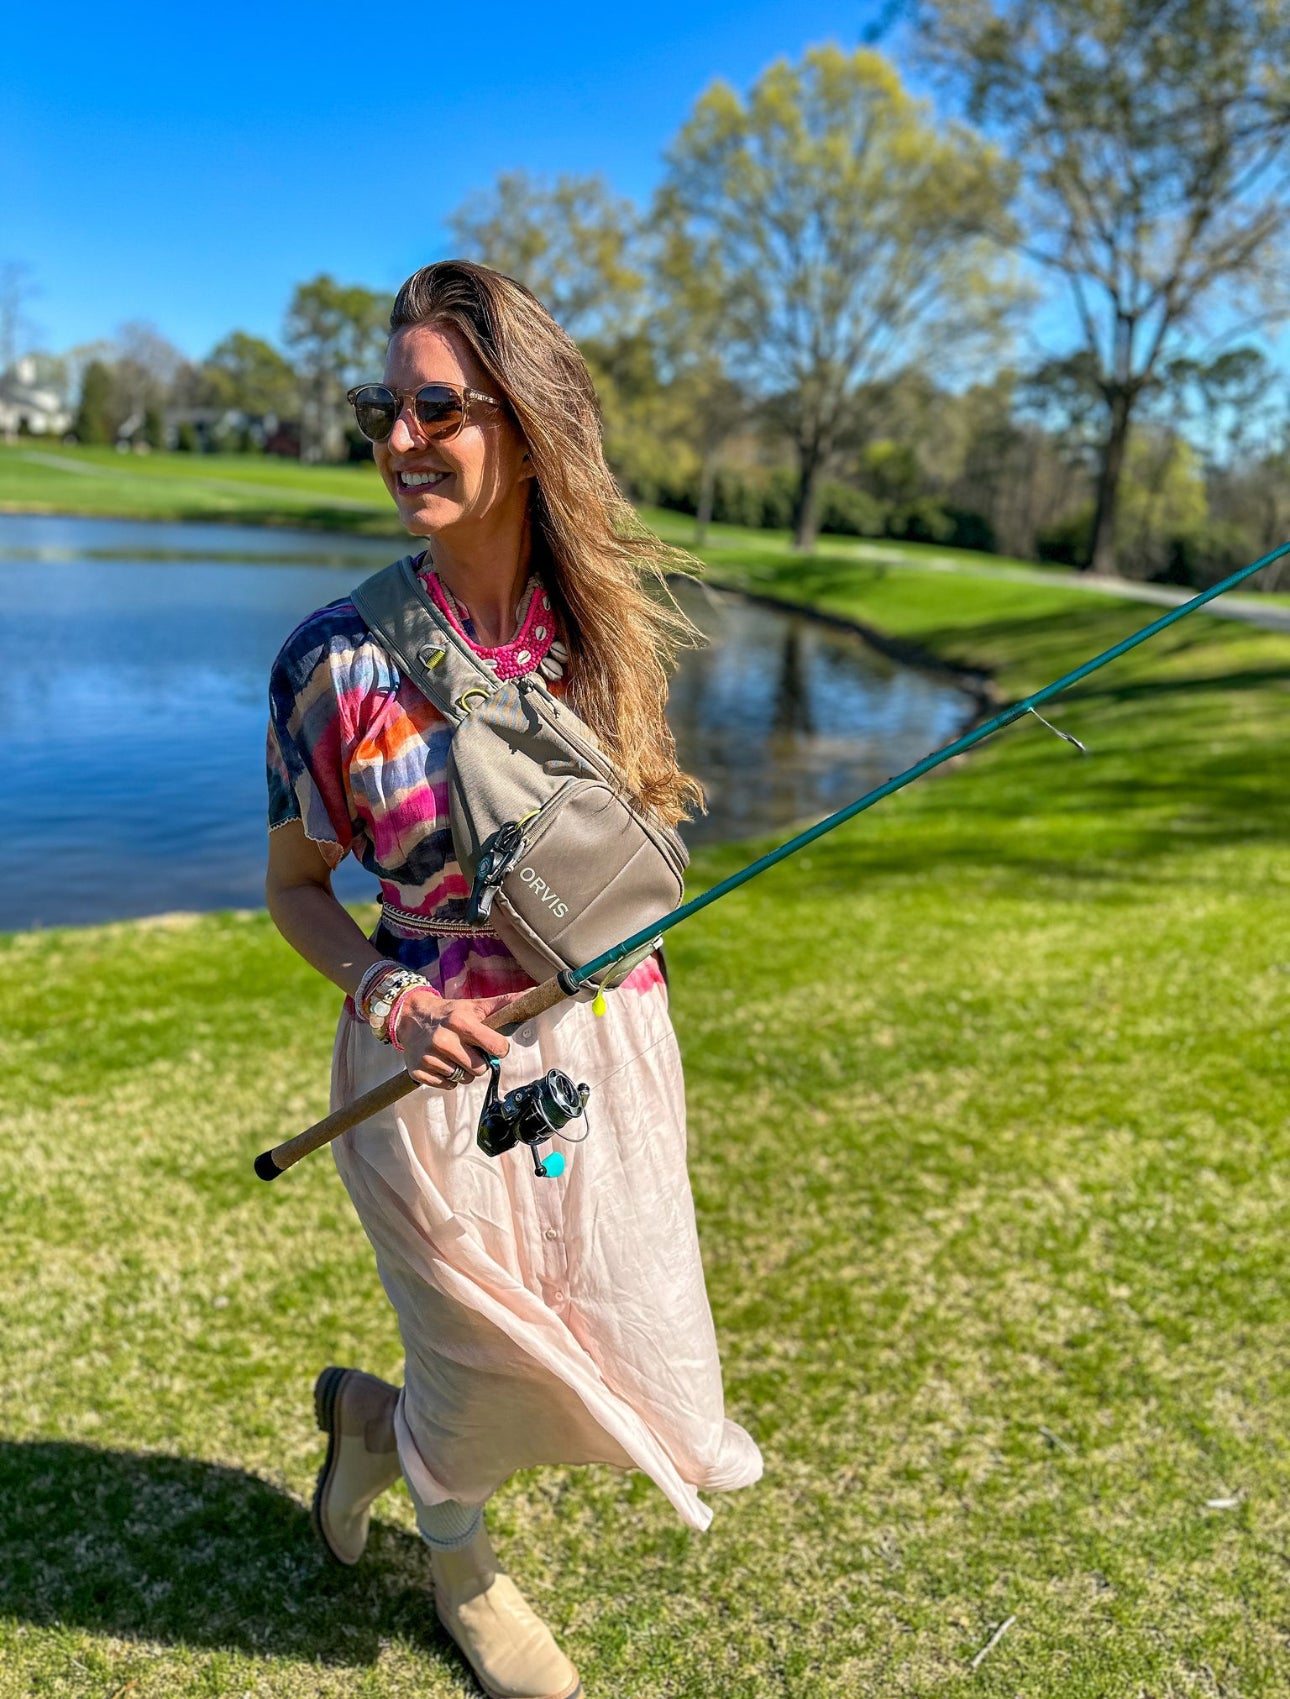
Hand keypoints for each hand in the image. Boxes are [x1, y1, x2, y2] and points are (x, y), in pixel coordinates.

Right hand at [393, 989, 526, 1089]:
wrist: (411, 1017)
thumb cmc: (450, 1013)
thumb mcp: (475, 1006)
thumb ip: (504, 1003)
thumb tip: (534, 992)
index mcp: (460, 1022)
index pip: (496, 1048)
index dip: (499, 1048)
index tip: (493, 1044)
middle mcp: (443, 1040)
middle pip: (480, 1069)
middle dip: (479, 1061)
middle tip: (469, 1049)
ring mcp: (430, 1057)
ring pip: (464, 1079)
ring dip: (464, 1070)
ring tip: (454, 1055)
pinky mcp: (419, 1071)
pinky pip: (448, 1086)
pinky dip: (448, 1078)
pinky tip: (442, 1062)